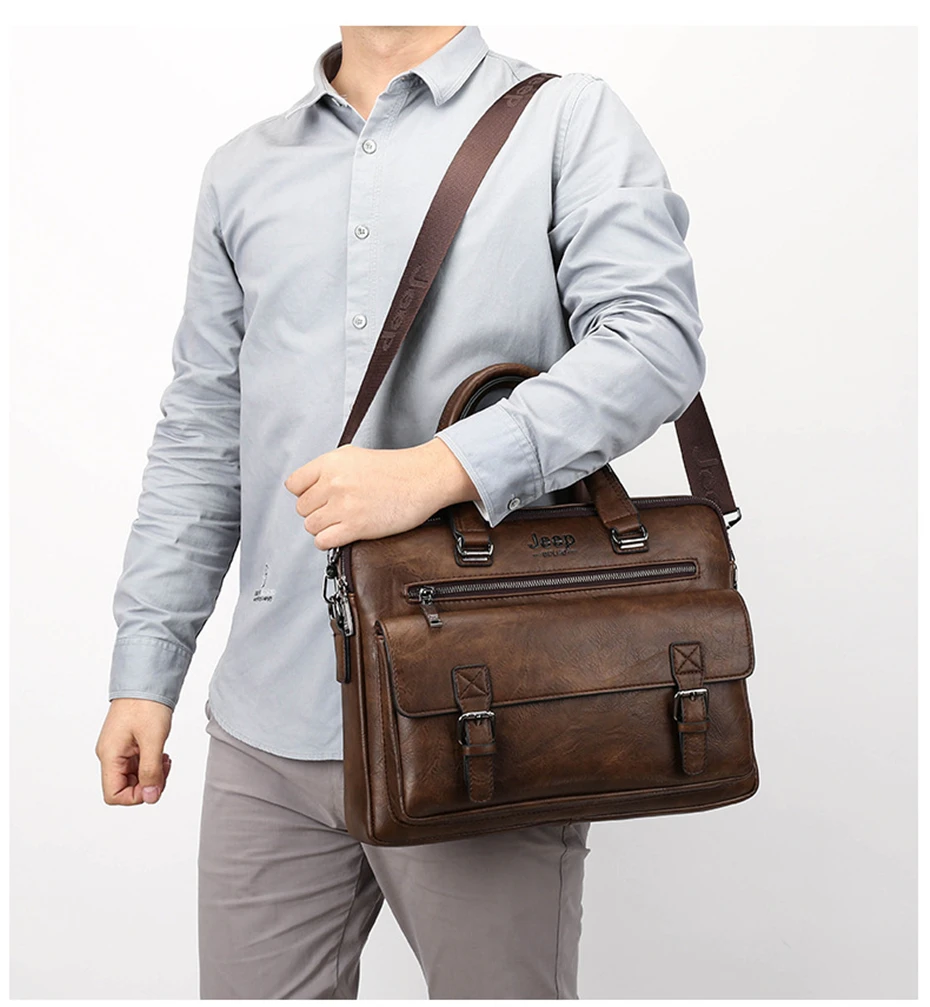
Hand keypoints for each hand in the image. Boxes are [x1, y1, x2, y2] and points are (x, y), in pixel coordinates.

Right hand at [95, 698, 172, 805]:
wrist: (147, 679)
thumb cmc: (146, 704)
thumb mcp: (153, 740)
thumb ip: (151, 771)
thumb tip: (151, 797)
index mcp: (109, 755)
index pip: (114, 795)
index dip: (136, 796)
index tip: (155, 783)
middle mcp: (110, 754)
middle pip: (124, 787)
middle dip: (147, 784)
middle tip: (164, 768)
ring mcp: (118, 749)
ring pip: (133, 776)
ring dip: (151, 773)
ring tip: (165, 759)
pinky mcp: (128, 743)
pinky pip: (137, 763)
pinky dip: (151, 763)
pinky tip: (162, 753)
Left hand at [285, 437, 478, 549]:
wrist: (423, 478)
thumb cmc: (396, 469)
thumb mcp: (355, 456)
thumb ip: (329, 469)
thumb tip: (308, 486)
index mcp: (331, 462)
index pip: (294, 484)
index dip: (304, 493)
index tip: (316, 497)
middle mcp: (334, 482)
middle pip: (302, 508)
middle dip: (317, 511)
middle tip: (334, 510)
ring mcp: (344, 505)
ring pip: (310, 526)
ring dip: (323, 528)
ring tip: (340, 522)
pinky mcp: (355, 526)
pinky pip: (323, 541)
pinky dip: (329, 541)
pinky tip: (342, 534)